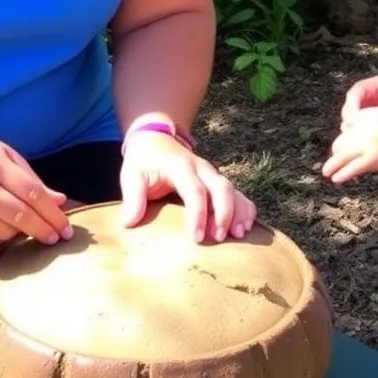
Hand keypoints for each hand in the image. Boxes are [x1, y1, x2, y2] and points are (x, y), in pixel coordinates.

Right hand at [0, 125, 71, 246]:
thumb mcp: (3, 153)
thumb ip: (31, 178)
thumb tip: (59, 201)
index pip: (33, 195)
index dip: (53, 214)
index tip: (66, 228)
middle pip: (22, 218)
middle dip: (44, 230)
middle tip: (58, 238)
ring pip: (4, 233)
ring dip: (21, 233)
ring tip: (27, 226)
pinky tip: (0, 225)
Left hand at [119, 132, 256, 242]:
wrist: (155, 139)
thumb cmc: (143, 160)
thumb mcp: (131, 174)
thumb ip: (133, 197)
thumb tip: (130, 223)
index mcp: (180, 167)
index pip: (194, 190)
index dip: (198, 214)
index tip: (196, 238)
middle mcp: (201, 168)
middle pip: (221, 188)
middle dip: (224, 213)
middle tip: (218, 238)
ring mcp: (211, 173)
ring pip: (232, 190)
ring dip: (238, 212)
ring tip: (239, 235)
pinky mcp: (216, 180)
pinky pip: (236, 192)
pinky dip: (244, 207)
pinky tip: (247, 226)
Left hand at [322, 105, 377, 183]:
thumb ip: (377, 118)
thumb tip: (375, 126)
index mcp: (364, 115)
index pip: (347, 126)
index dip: (348, 134)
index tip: (348, 143)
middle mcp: (360, 129)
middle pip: (340, 141)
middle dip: (337, 150)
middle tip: (335, 159)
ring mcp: (364, 145)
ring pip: (340, 155)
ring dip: (332, 165)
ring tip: (326, 172)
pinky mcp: (371, 159)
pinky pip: (351, 168)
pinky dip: (341, 174)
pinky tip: (335, 179)